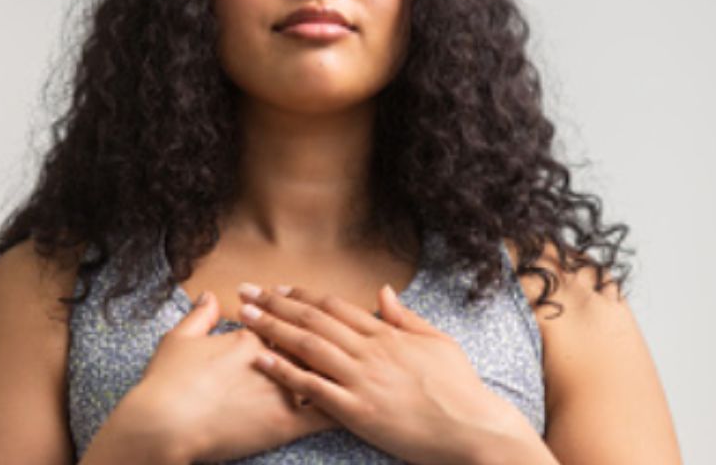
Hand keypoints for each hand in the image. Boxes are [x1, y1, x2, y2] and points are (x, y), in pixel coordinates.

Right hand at [125, 290, 339, 462]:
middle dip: (333, 340)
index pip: (290, 321)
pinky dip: (343, 407)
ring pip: (326, 374)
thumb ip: (200, 315)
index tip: (315, 317)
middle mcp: (274, 359)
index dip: (303, 318)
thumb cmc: (165, 383)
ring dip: (345, 371)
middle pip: (315, 343)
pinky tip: (359, 406)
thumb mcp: (178, 340)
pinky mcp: (284, 423)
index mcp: (252, 337)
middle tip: (352, 339)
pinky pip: (324, 414)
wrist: (162, 425)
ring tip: (364, 368)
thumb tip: (212, 296)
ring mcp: (282, 391)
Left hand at [237, 282, 537, 464]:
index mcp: (388, 335)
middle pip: (314, 320)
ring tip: (244, 316)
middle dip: (276, 304)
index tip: (279, 288)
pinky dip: (283, 372)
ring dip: (272, 328)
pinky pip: (312, 387)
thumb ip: (405, 317)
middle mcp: (370, 351)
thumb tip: (383, 292)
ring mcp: (362, 380)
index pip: (336, 307)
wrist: (471, 427)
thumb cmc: (460, 387)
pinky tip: (259, 360)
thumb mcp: (437, 342)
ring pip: (308, 346)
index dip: (303, 296)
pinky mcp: (357, 411)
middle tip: (246, 291)